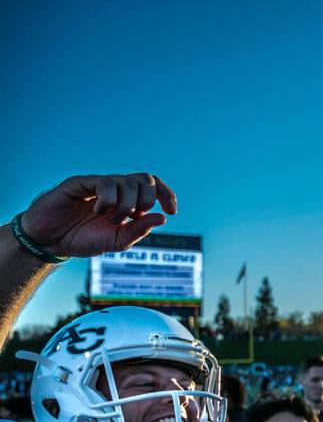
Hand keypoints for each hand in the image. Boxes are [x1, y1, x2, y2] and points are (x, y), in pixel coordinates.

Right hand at [20, 174, 175, 257]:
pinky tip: (99, 212)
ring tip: (111, 219)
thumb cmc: (82, 239)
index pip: (153, 186)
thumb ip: (139, 230)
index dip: (166, 194)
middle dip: (147, 199)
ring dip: (126, 204)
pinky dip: (109, 200)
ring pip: (127, 181)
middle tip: (133, 216)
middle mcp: (115, 189)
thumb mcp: (117, 240)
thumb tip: (163, 218)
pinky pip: (105, 182)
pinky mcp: (80, 183)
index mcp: (127, 201)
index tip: (172, 211)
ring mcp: (97, 184)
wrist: (51, 242)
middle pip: (145, 179)